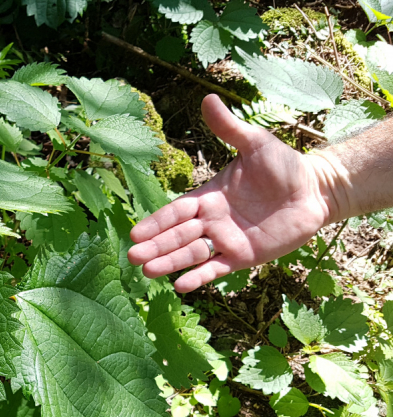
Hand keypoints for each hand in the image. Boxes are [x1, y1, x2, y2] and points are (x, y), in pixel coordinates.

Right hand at [127, 94, 334, 293]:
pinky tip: (180, 286)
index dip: (156, 222)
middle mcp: (212, 221)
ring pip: (191, 254)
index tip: (135, 233)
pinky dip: (198, 278)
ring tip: (147, 272)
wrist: (316, 191)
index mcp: (208, 196)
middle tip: (132, 257)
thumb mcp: (255, 144)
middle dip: (155, 246)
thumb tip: (208, 98)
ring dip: (169, 263)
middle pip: (177, 236)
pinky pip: (216, 269)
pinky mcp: (243, 257)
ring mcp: (226, 241)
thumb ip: (229, 128)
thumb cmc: (285, 166)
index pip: (175, 211)